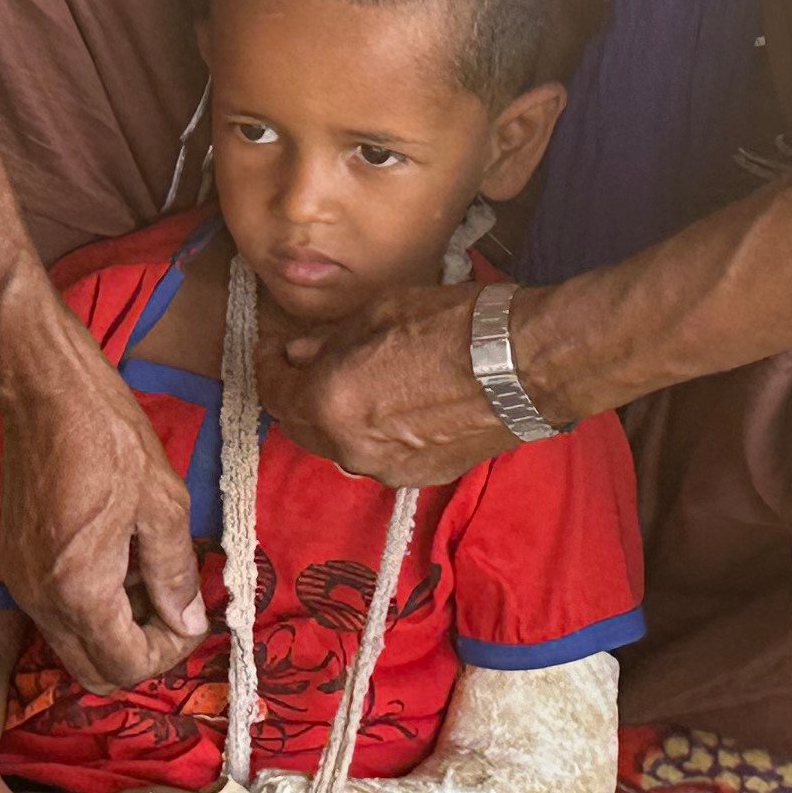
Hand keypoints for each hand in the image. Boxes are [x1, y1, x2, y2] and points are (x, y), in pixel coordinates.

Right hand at [0, 334, 206, 692]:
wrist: (44, 393)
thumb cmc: (109, 438)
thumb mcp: (163, 504)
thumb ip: (175, 574)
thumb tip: (189, 621)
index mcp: (80, 589)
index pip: (126, 666)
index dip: (169, 652)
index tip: (192, 615)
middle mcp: (41, 598)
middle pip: (93, 671)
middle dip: (140, 653)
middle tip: (172, 611)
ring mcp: (21, 582)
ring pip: (72, 645)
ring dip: (115, 631)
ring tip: (148, 579)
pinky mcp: (14, 563)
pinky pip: (55, 613)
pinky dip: (91, 608)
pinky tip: (117, 562)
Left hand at [272, 283, 521, 486]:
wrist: (523, 364)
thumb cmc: (450, 327)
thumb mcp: (376, 315)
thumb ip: (327, 342)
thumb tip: (299, 353)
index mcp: (327, 404)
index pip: (274, 394)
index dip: (268, 368)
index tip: (273, 351)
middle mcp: (349, 448)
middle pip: (300, 426)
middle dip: (297, 395)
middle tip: (304, 367)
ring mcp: (386, 469)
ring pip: (340, 445)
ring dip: (335, 418)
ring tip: (352, 384)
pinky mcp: (422, 477)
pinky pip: (380, 455)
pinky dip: (373, 433)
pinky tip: (392, 406)